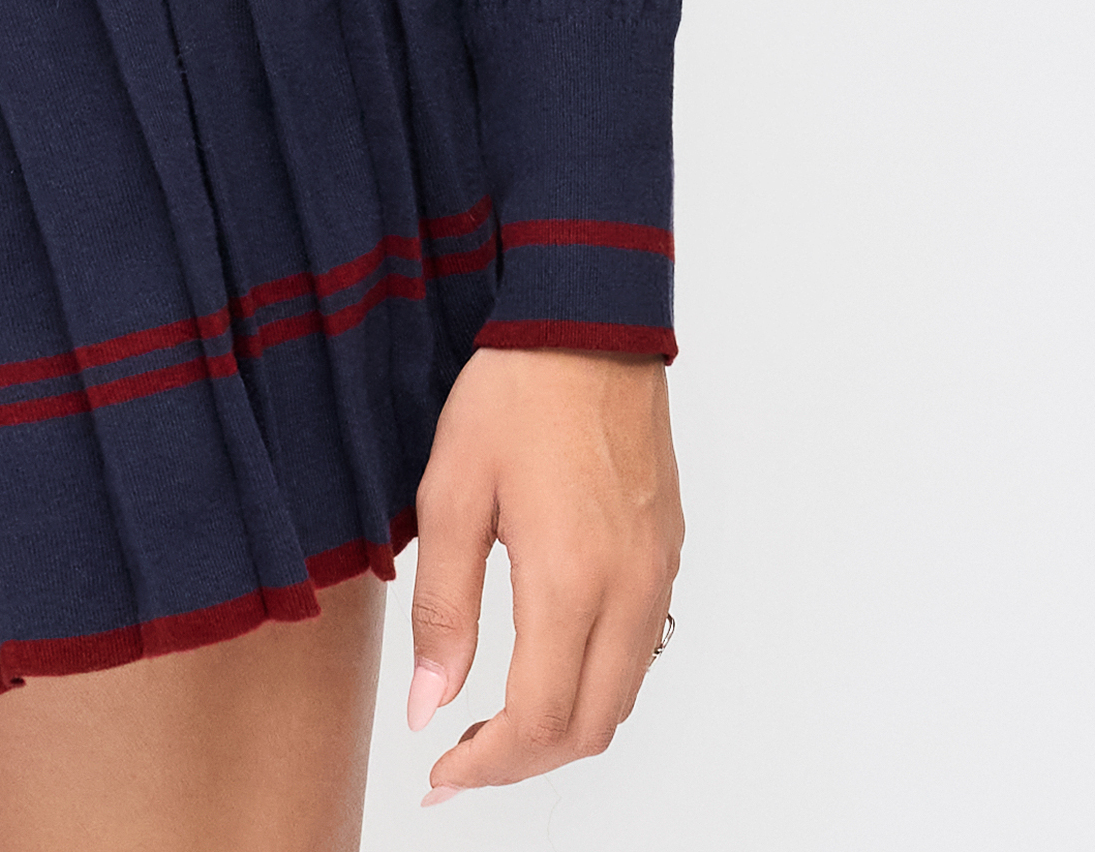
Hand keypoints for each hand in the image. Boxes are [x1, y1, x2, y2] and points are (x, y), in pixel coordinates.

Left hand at [404, 342, 685, 799]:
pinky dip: (595, 682)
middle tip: (461, 758)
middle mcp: (629, 587)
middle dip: (523, 762)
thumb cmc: (516, 392)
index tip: (440, 774)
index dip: (486, 768)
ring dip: (562, 727)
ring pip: (623, 696)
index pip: (539, 722)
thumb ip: (442, 609)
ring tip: (495, 720)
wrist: (589, 320)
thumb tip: (428, 706)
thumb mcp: (451, 493)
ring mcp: (657, 570)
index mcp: (571, 578)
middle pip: (590, 728)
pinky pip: (641, 648)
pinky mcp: (666, 550)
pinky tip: (546, 661)